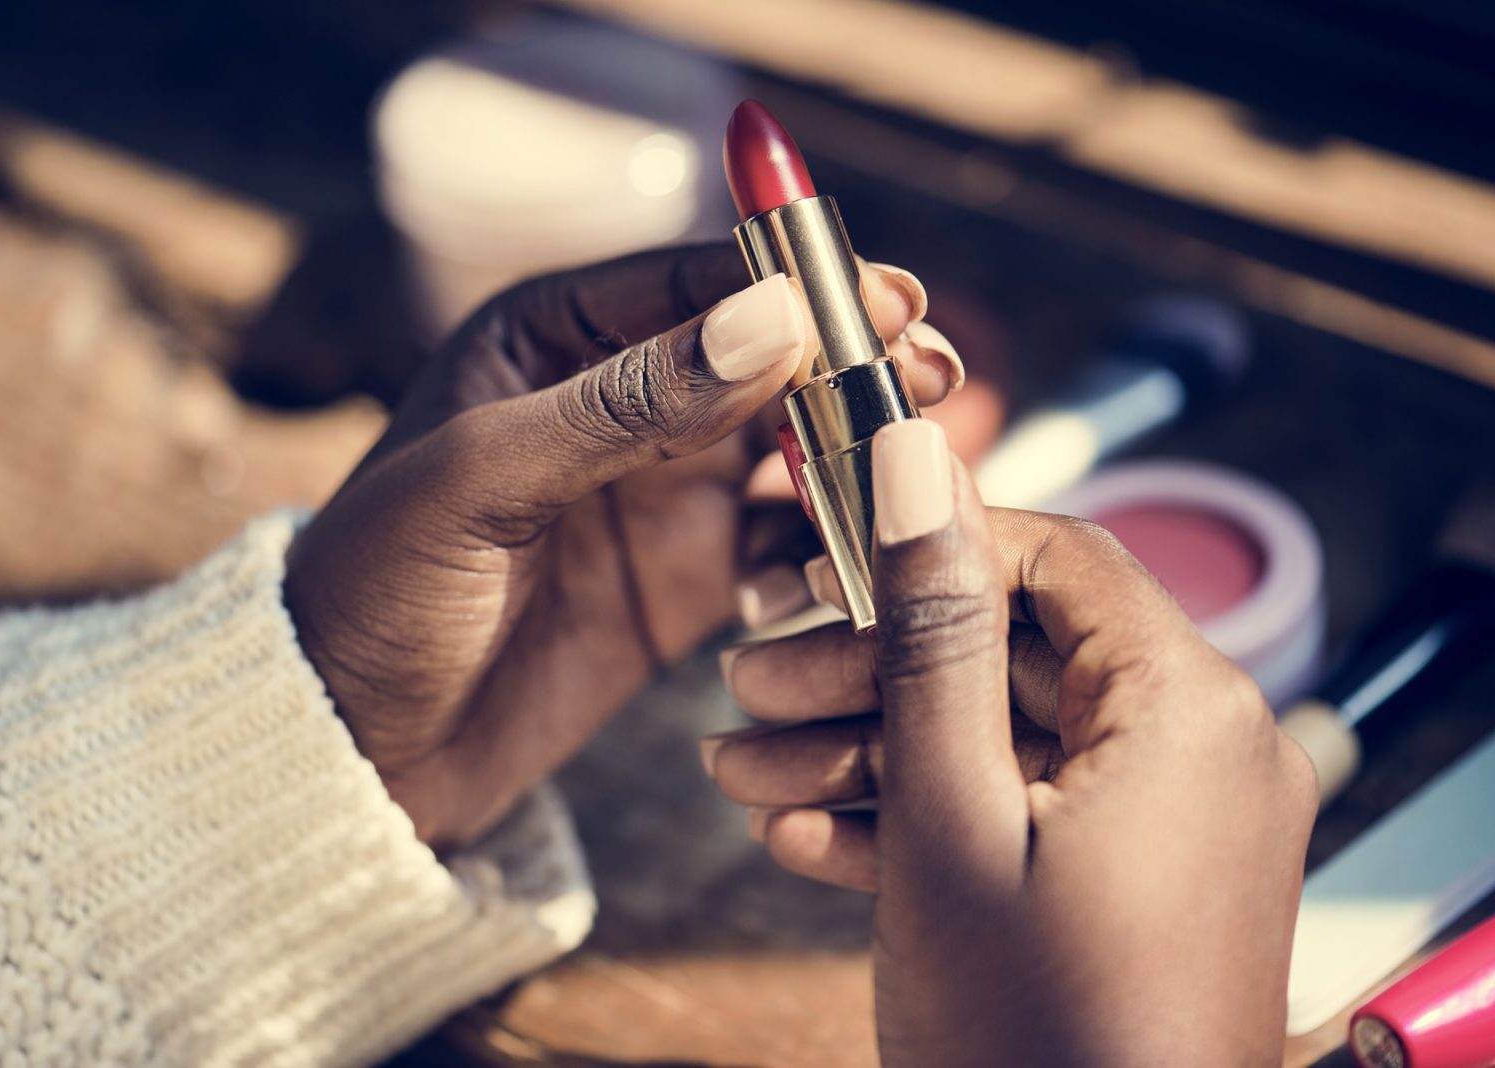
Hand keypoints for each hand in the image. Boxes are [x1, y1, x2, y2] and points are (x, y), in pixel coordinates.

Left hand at [284, 245, 955, 848]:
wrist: (351, 752)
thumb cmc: (374, 593)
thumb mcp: (480, 483)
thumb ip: (623, 404)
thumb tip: (771, 321)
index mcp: (548, 341)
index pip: (692, 285)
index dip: (795, 285)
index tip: (889, 299)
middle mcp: (617, 406)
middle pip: (762, 360)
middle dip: (848, 365)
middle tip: (929, 380)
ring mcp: (657, 494)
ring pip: (788, 449)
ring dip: (851, 455)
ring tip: (910, 472)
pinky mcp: (686, 581)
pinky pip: (785, 545)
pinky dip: (826, 548)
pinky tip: (846, 565)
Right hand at [704, 420, 1316, 1065]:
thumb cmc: (1033, 1037)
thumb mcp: (951, 812)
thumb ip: (930, 628)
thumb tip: (917, 458)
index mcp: (1188, 710)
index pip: (1057, 558)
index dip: (927, 547)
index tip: (821, 564)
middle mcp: (1197, 752)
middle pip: (1011, 652)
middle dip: (863, 674)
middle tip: (749, 687)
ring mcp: (1164, 824)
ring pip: (999, 738)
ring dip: (865, 754)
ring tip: (744, 778)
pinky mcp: (1126, 881)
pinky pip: (1020, 812)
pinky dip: (920, 816)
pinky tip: (808, 837)